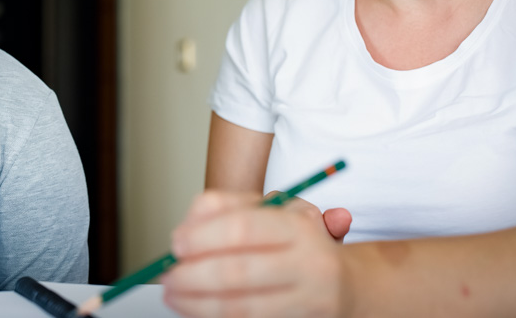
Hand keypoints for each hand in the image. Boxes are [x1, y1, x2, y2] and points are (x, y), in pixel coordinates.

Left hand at [162, 191, 351, 317]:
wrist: (347, 285)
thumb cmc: (299, 243)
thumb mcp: (274, 212)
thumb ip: (229, 209)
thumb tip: (188, 227)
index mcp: (298, 226)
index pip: (243, 228)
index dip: (202, 236)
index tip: (176, 243)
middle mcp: (308, 264)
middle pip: (238, 271)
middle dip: (193, 275)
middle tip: (168, 276)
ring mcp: (306, 300)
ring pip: (240, 306)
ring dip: (197, 302)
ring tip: (173, 294)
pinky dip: (215, 316)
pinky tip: (196, 309)